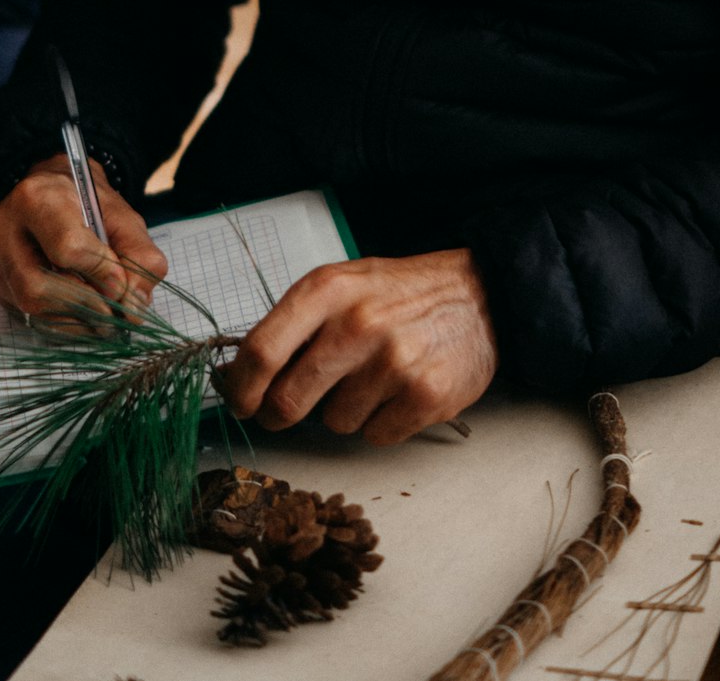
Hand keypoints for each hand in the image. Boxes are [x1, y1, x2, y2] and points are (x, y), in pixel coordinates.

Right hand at [0, 155, 167, 321]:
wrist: (54, 192)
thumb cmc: (89, 204)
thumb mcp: (123, 217)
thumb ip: (139, 256)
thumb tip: (134, 307)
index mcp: (38, 198)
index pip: (67, 247)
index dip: (100, 272)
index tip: (121, 284)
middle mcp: (5, 227)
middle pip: (38, 285)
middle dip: (84, 304)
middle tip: (115, 310)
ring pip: (29, 306)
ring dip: (74, 318)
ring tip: (103, 313)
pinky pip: (26, 314)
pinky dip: (61, 320)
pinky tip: (81, 311)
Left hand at [221, 250, 497, 445]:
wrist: (479, 294)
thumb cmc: (400, 292)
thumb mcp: (341, 284)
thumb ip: (295, 323)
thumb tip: (243, 373)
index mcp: (327, 289)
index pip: (261, 350)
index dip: (241, 387)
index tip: (240, 401)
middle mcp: (357, 324)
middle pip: (288, 399)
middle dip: (282, 412)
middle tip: (290, 407)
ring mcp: (393, 361)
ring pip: (334, 422)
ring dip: (345, 410)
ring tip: (372, 377)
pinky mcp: (425, 395)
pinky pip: (375, 435)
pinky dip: (381, 422)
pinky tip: (398, 391)